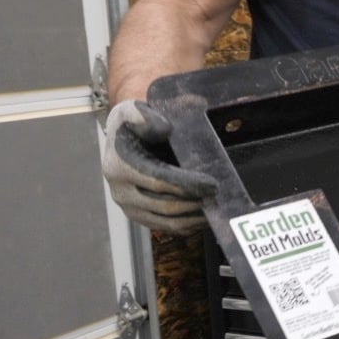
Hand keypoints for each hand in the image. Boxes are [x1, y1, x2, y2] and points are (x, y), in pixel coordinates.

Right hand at [102, 100, 215, 233]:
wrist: (122, 140)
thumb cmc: (133, 124)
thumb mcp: (134, 111)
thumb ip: (146, 116)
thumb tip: (164, 128)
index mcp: (119, 166)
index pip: (159, 180)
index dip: (188, 184)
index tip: (213, 184)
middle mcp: (120, 191)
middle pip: (166, 206)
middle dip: (195, 202)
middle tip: (218, 197)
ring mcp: (129, 208)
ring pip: (168, 222)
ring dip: (195, 217)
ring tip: (215, 208)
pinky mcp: (139, 217)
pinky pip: (167, 228)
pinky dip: (189, 225)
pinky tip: (205, 217)